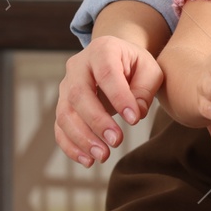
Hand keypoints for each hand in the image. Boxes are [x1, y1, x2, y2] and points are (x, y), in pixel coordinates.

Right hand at [55, 36, 163, 167]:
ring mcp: (66, 86)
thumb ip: (145, 89)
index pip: (106, 73)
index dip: (119, 97)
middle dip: (97, 121)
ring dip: (82, 138)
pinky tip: (87, 160)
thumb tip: (135, 113)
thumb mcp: (150, 69)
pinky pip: (60, 127)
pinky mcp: (63, 105)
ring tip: (103, 155)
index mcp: (102, 49)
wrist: (116, 60)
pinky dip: (71, 146)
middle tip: (116, 141)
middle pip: (79, 94)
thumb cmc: (136, 65)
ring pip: (65, 114)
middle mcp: (78, 66)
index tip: (134, 120)